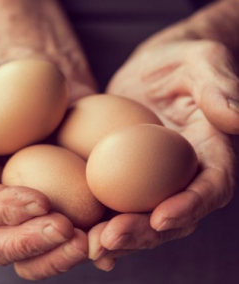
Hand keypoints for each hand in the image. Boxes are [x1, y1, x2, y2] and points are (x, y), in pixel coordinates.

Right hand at [0, 60, 94, 279]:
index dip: (4, 211)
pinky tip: (110, 241)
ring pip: (39, 251)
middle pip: (3, 245)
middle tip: (68, 232)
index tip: (40, 202)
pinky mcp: (62, 201)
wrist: (37, 84)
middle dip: (33, 244)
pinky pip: (72, 233)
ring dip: (63, 254)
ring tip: (93, 242)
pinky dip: (90, 244)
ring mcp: (30, 206)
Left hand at [88, 25, 238, 270]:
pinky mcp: (127, 173)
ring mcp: (154, 177)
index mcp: (210, 151)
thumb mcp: (202, 61)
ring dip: (120, 235)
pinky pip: (117, 201)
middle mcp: (184, 172)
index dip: (190, 206)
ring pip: (142, 217)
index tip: (161, 217)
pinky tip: (81, 232)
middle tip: (110, 240)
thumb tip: (236, 118)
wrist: (153, 66)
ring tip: (91, 245)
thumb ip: (219, 87)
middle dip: (144, 232)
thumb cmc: (181, 60)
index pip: (211, 187)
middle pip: (172, 214)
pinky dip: (102, 220)